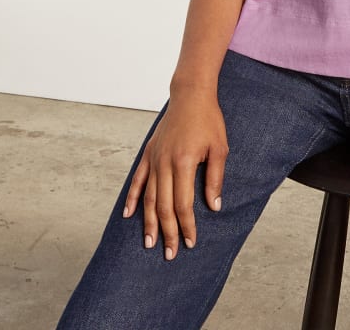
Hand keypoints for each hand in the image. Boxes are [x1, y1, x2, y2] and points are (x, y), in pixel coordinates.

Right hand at [122, 89, 228, 260]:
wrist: (191, 95)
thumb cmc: (209, 120)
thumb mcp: (220, 148)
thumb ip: (215, 178)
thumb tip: (214, 207)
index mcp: (183, 163)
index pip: (183, 204)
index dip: (187, 225)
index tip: (191, 242)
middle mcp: (164, 163)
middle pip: (164, 206)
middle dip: (167, 232)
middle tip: (170, 254)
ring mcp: (154, 158)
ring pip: (148, 197)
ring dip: (148, 222)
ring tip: (149, 242)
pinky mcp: (148, 153)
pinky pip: (138, 180)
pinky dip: (133, 198)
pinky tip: (128, 215)